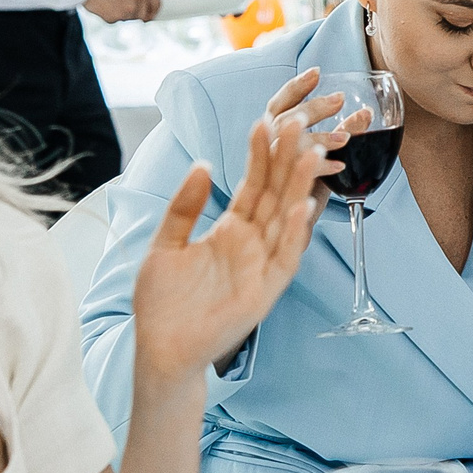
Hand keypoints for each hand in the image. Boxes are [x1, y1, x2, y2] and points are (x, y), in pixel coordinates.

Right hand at [85, 0, 161, 23]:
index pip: (157, 5)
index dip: (154, 7)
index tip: (150, 8)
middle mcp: (138, 0)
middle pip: (146, 15)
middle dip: (140, 12)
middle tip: (128, 5)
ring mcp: (126, 11)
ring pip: (131, 18)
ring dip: (126, 14)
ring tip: (114, 1)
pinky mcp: (115, 19)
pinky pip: (118, 21)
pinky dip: (114, 16)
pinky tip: (106, 5)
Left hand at [130, 114, 330, 387]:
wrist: (160, 350)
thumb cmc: (162, 303)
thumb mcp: (166, 245)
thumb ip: (184, 207)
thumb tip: (201, 164)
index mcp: (231, 230)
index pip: (253, 185)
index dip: (260, 156)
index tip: (265, 122)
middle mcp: (252, 244)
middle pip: (275, 195)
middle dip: (287, 161)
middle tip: (297, 125)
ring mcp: (262, 267)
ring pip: (286, 220)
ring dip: (299, 188)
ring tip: (311, 154)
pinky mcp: (266, 291)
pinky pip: (286, 258)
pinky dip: (295, 233)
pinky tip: (302, 206)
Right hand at [261, 69, 355, 206]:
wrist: (295, 229)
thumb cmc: (308, 188)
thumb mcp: (330, 157)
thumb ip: (343, 134)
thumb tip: (367, 112)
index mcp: (273, 136)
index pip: (279, 104)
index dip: (296, 87)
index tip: (318, 71)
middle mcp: (267, 150)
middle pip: (284, 120)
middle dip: (312, 108)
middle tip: (340, 99)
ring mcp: (268, 171)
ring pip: (287, 145)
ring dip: (317, 136)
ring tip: (344, 138)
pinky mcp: (278, 192)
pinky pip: (297, 175)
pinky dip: (319, 168)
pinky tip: (340, 165)